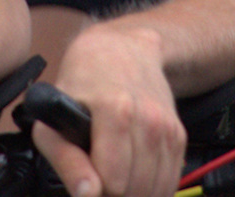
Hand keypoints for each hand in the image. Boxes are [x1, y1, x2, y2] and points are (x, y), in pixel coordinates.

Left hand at [32, 25, 184, 196]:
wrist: (121, 50)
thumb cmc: (83, 83)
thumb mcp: (56, 116)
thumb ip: (66, 159)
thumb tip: (86, 193)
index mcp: (115, 110)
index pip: (113, 181)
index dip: (95, 191)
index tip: (86, 183)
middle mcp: (148, 118)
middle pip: (135, 190)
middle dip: (114, 194)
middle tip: (98, 179)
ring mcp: (166, 127)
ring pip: (155, 190)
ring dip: (134, 193)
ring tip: (114, 178)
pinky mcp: (178, 135)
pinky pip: (170, 181)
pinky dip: (153, 188)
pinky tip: (133, 177)